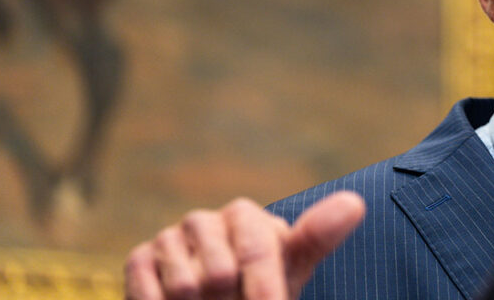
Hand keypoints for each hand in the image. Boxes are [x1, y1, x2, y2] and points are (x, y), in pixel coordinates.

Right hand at [124, 191, 365, 299]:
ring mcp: (169, 238)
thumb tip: (355, 203)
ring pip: (185, 286)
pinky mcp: (138, 260)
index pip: (257, 250)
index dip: (264, 290)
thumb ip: (318, 236)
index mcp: (246, 217)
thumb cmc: (261, 291)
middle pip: (219, 273)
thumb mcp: (291, 270)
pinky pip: (150, 293)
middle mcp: (205, 220)